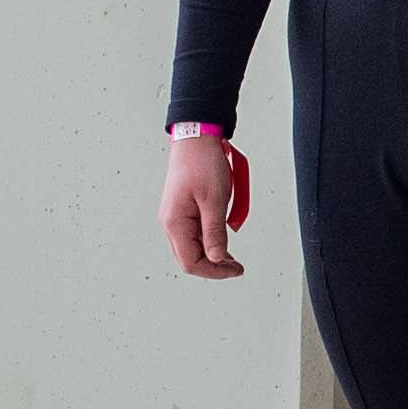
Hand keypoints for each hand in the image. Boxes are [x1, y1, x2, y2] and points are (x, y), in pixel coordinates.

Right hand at [161, 127, 253, 280]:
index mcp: (175, 222)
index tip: (234, 270)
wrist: (196, 137)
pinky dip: (210, 239)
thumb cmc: (202, 163)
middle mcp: (172, 222)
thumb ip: (215, 233)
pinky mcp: (183, 208)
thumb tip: (217, 258)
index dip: (214, 271)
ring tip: (232, 257)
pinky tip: (223, 238)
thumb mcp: (214, 201)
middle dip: (213, 266)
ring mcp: (176, 215)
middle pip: (190, 258)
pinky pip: (195, 232)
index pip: (191, 262)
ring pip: (193, 247)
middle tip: (236, 267)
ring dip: (212, 253)